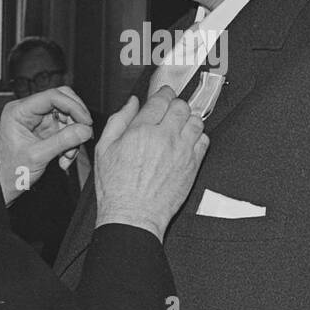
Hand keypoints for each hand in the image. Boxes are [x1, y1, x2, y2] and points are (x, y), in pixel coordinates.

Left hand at [0, 86, 92, 205]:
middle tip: (85, 133)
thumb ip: (63, 141)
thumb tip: (84, 129)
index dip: (73, 106)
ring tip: (69, 155)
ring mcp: (37, 121)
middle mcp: (28, 112)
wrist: (3, 185)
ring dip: (73, 136)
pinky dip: (70, 144)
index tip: (86, 121)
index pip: (52, 96)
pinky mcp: (44, 132)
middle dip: (75, 119)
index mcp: (19, 111)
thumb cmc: (9, 171)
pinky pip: (65, 130)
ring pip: (67, 117)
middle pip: (62, 102)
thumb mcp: (38, 156)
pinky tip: (64, 157)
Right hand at [94, 89, 208, 239]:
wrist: (133, 215)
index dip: (163, 93)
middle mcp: (165, 138)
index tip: (163, 94)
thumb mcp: (105, 148)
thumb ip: (119, 120)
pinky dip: (198, 137)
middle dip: (175, 104)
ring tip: (180, 125)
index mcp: (141, 130)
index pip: (160, 100)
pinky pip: (204, 140)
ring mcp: (182, 151)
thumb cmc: (116, 188)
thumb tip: (131, 103)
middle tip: (170, 110)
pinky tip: (187, 142)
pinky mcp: (192, 165)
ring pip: (196, 120)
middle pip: (181, 106)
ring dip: (188, 119)